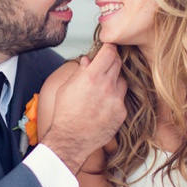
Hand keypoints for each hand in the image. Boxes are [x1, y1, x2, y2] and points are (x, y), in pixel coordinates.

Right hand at [41, 44, 126, 173]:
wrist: (71, 140)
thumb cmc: (65, 114)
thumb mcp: (66, 88)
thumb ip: (79, 72)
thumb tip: (87, 61)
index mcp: (91, 77)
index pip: (109, 52)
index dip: (109, 47)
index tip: (108, 47)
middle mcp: (107, 86)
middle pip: (118, 63)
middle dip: (111, 61)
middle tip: (105, 65)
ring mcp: (116, 100)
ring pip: (122, 80)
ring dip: (114, 80)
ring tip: (103, 87)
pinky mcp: (121, 112)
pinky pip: (122, 98)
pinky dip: (115, 97)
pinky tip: (104, 104)